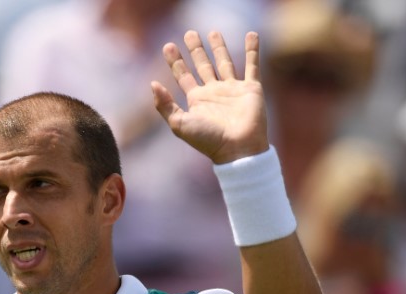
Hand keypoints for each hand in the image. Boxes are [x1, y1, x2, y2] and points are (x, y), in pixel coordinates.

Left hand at [151, 31, 268, 164]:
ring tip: (213, 32)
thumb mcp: (179, 124)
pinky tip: (251, 35)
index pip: (183, 75)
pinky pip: (252, 65)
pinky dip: (252, 50)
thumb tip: (152, 83)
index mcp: (197, 100)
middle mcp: (213, 93)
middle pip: (202, 65)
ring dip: (219, 47)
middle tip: (189, 33)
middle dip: (195, 50)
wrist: (237, 150)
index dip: (175, 61)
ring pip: (225, 62)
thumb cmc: (207, 140)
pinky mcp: (251, 89)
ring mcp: (232, 90)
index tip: (168, 46)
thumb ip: (164, 105)